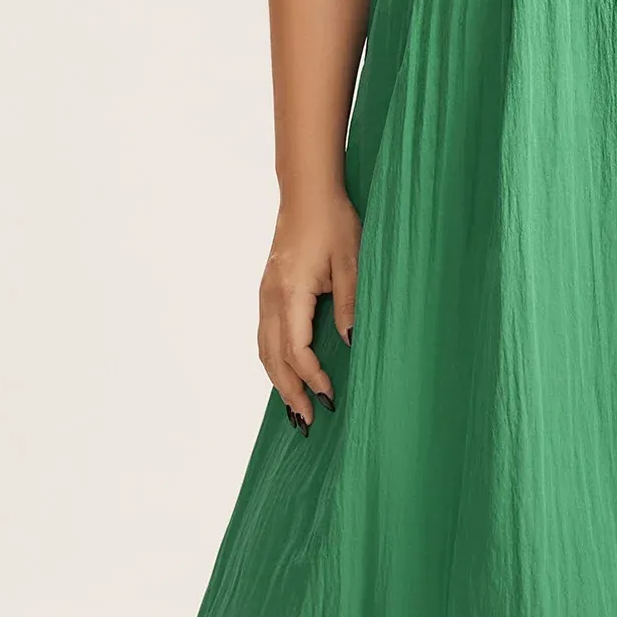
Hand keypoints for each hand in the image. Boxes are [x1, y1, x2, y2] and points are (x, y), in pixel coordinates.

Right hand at [257, 191, 360, 429]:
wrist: (308, 195)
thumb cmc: (333, 222)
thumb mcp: (352, 262)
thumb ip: (348, 304)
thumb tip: (350, 344)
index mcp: (290, 293)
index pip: (296, 350)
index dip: (312, 378)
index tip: (331, 396)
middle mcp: (271, 298)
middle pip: (273, 358)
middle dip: (289, 392)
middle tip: (307, 422)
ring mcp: (266, 294)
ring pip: (264, 349)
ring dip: (278, 380)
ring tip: (294, 407)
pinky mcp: (269, 291)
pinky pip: (265, 335)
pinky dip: (273, 360)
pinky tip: (286, 373)